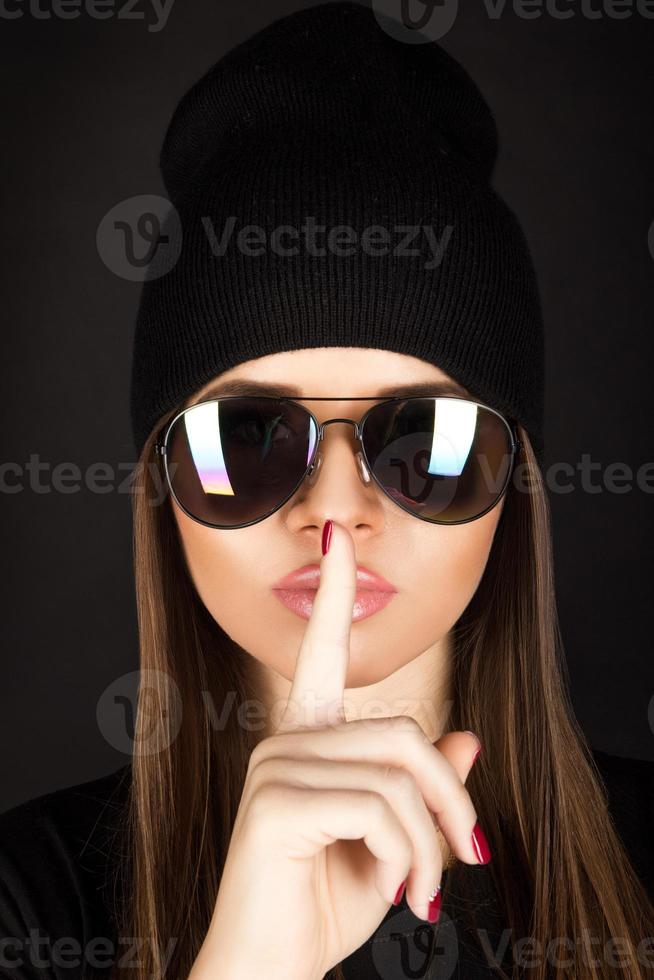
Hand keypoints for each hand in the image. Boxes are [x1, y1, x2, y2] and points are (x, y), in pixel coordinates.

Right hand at [187, 521, 485, 979]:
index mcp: (308, 743)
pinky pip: (378, 809)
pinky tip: (388, 891)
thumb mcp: (392, 848)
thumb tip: (466, 738)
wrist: (267, 974)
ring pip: (400, 775)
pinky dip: (404, 859)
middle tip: (462, 861)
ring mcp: (275, 766)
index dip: (335, 593)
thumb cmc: (320, 910)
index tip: (336, 537)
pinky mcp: (275, 801)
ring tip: (418, 893)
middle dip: (451, 804)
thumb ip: (422, 791)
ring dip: (429, 845)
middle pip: (406, 734)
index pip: (322, 653)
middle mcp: (285, 741)